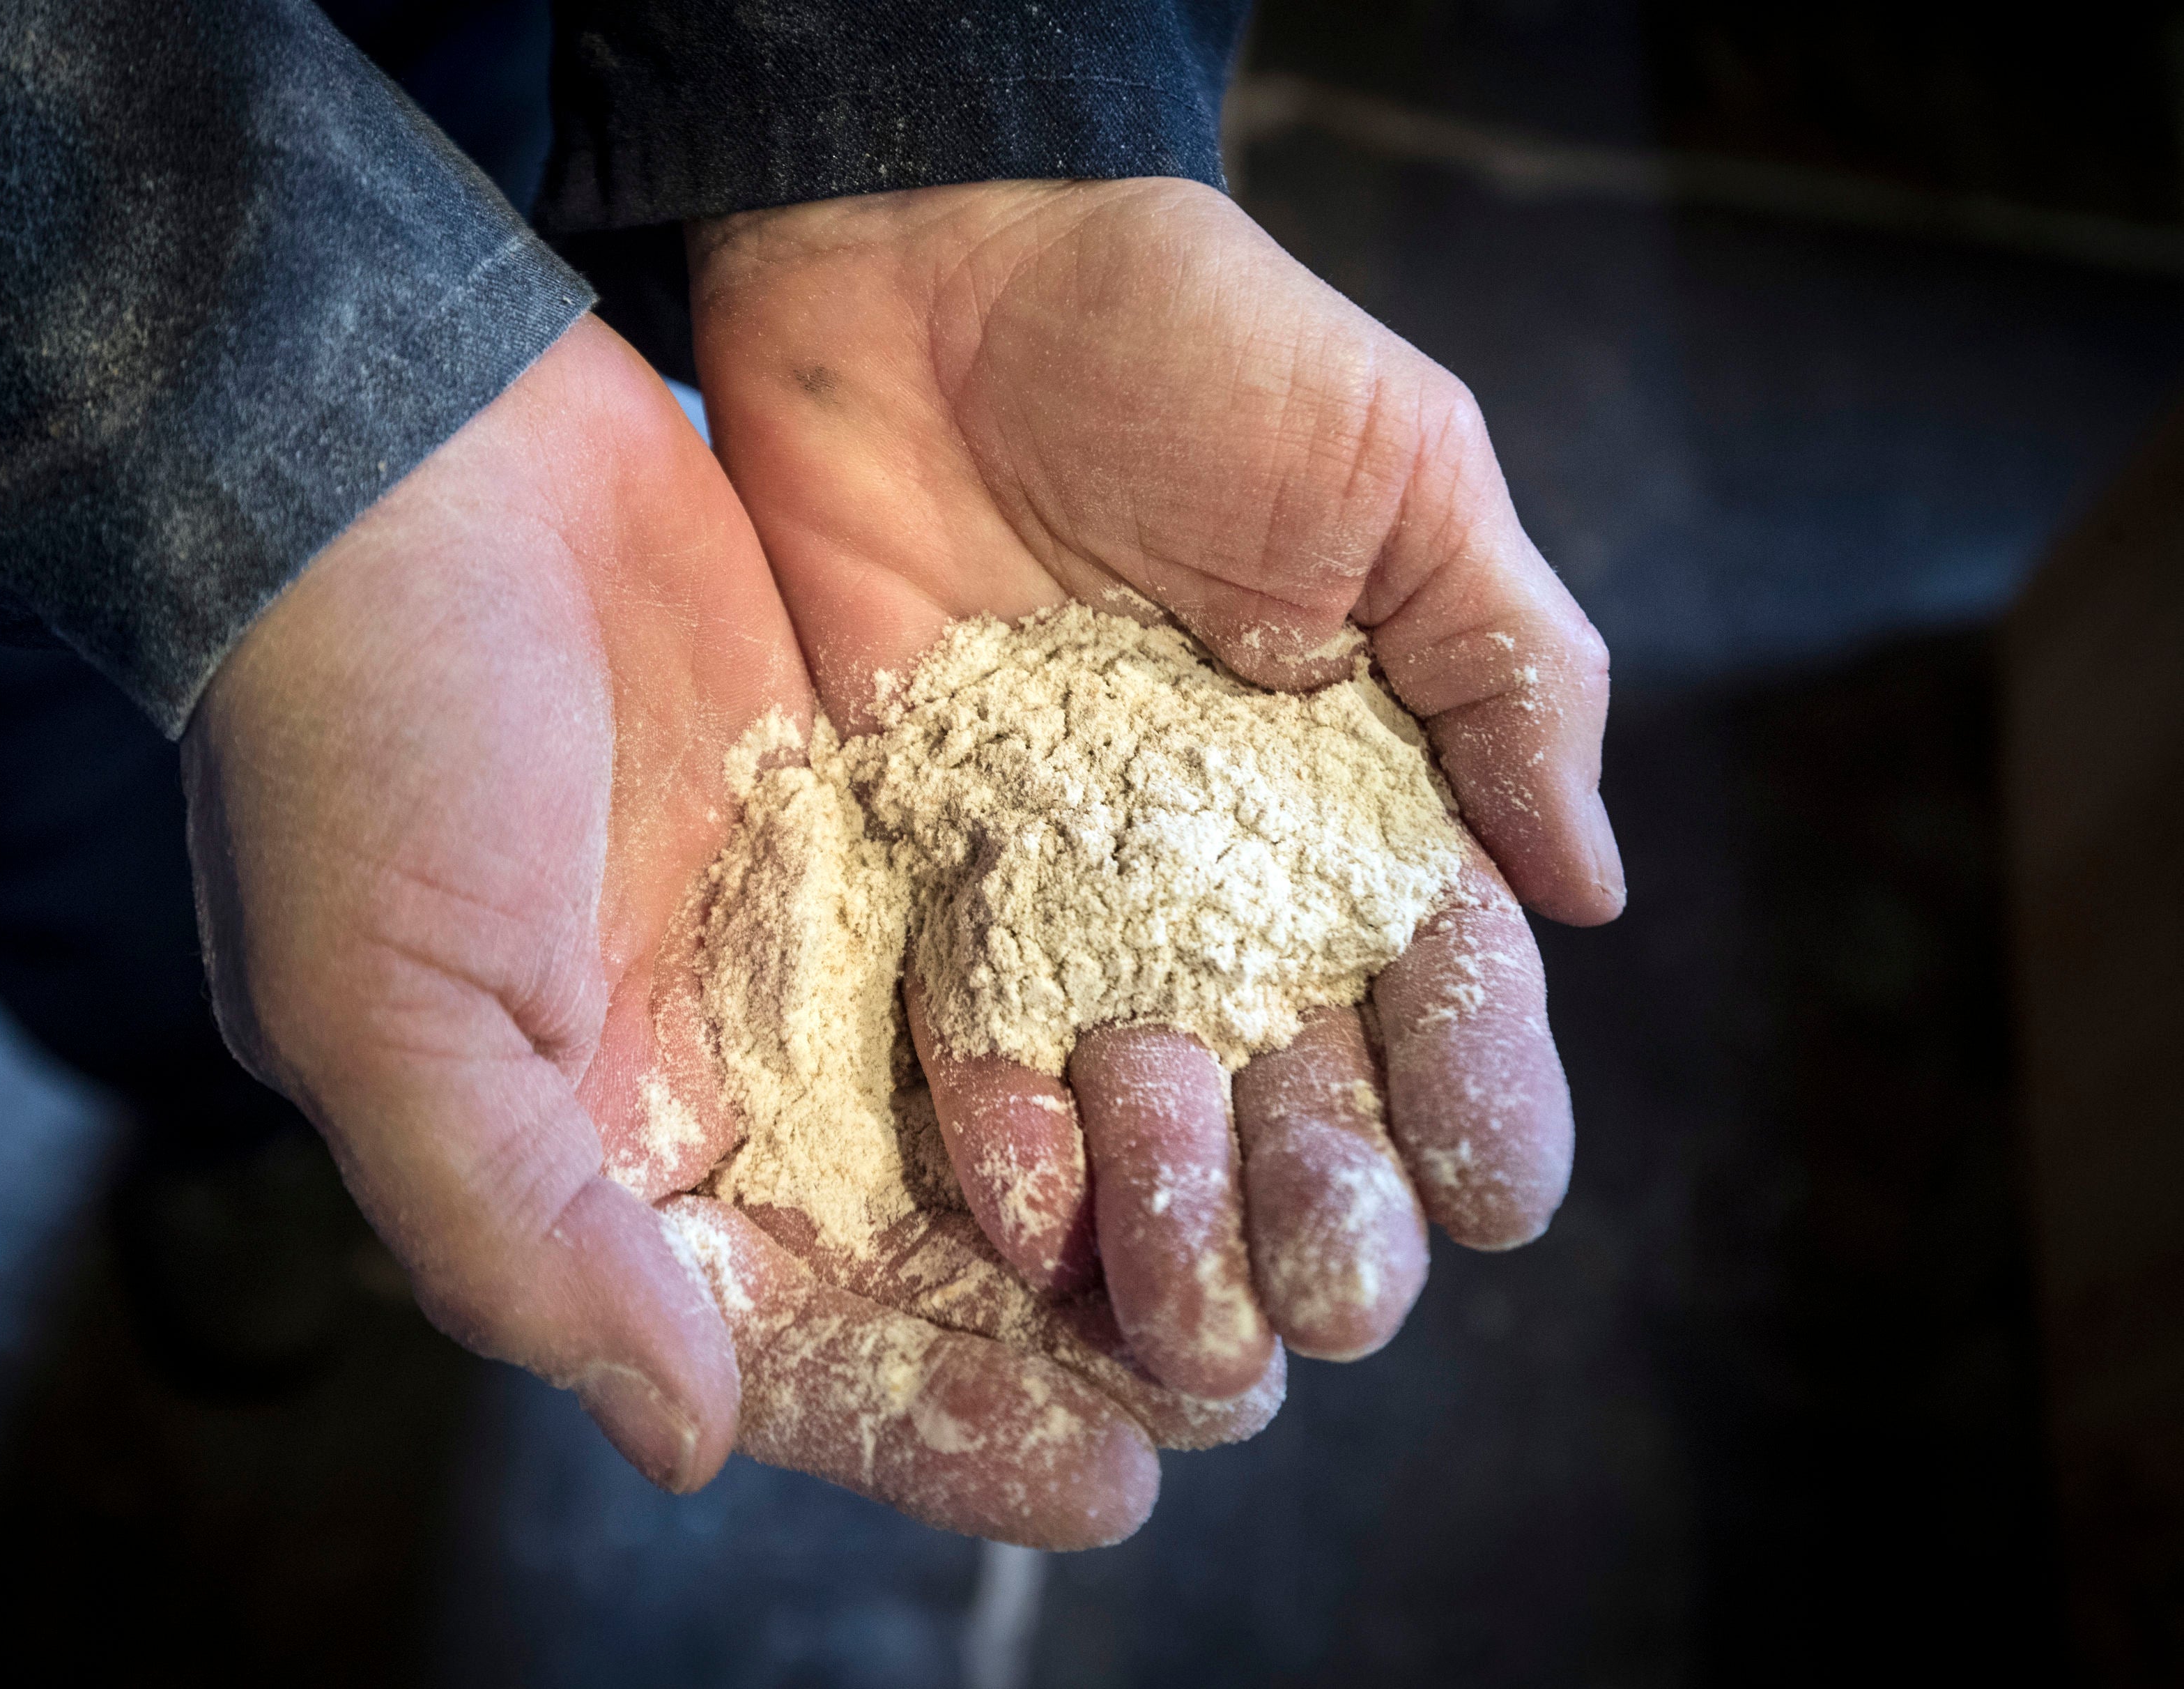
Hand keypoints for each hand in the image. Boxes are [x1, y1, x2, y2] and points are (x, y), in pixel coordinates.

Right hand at [181, 317, 1219, 1545]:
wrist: (409, 450)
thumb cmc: (356, 733)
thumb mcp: (388, 1010)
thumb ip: (523, 1240)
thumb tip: (691, 1438)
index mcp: (588, 1153)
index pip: (782, 1345)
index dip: (938, 1426)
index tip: (1107, 1481)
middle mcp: (706, 1071)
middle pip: (910, 1259)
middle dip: (1059, 1341)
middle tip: (1230, 1395)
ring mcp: (798, 944)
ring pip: (978, 1122)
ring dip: (1111, 1198)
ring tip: (1263, 1263)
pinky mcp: (871, 821)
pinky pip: (1002, 960)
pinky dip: (1093, 1028)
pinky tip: (1218, 1066)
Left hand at [690, 179, 1621, 1393]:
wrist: (940, 274)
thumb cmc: (1201, 349)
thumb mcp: (1407, 478)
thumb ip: (1511, 674)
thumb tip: (1591, 892)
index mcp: (1375, 800)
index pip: (1454, 996)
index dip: (1484, 1100)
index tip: (1493, 1187)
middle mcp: (1232, 877)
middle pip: (1303, 1094)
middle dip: (1331, 1210)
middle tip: (1335, 1298)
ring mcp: (1078, 890)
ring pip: (1149, 1108)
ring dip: (1176, 1222)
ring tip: (1191, 1321)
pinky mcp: (934, 873)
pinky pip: (973, 1036)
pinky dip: (1006, 1131)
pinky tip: (1036, 1211)